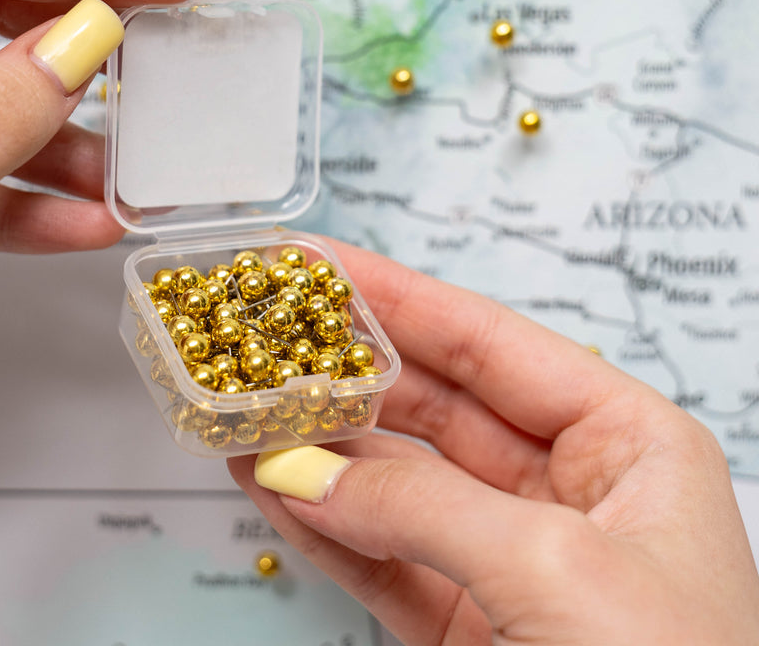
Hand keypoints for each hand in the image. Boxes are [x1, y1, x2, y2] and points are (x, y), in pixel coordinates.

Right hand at [229, 240, 758, 644]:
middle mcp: (570, 489)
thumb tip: (307, 468)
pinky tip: (270, 487)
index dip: (399, 297)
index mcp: (626, 442)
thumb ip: (422, 505)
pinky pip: (382, 556)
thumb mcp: (556, 570)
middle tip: (270, 338)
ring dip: (319, 452)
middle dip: (347, 374)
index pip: (489, 342)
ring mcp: (513, 558)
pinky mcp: (470, 625)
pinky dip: (322, 525)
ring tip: (250, 411)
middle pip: (432, 404)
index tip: (323, 265)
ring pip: (396, 482)